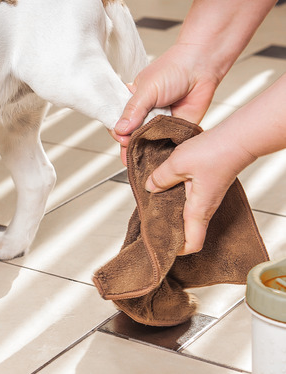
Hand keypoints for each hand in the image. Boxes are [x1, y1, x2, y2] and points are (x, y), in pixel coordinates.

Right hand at [110, 44, 220, 163]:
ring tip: (142, 159)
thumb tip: (120, 130)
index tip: (120, 137)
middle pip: (132, 135)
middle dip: (130, 145)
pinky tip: (159, 157)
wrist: (202, 68)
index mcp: (133, 103)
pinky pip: (167, 145)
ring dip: (145, 152)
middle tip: (130, 151)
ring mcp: (160, 124)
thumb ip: (133, 110)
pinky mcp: (176, 131)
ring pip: (148, 143)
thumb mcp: (147, 89)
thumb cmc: (173, 70)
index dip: (117, 131)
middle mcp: (145, 115)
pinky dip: (163, 152)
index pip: (118, 121)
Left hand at [143, 130, 254, 254]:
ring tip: (154, 205)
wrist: (238, 138)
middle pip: (188, 231)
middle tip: (151, 224)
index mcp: (198, 209)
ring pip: (188, 214)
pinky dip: (177, 199)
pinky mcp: (208, 186)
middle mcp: (205, 207)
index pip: (192, 243)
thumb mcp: (177, 164)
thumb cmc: (215, 152)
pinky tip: (166, 187)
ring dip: (172, 213)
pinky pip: (190, 199)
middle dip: (170, 231)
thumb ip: (160, 178)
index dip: (177, 250)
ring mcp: (207, 197)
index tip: (161, 245)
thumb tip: (150, 187)